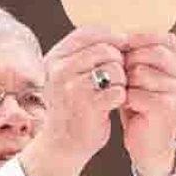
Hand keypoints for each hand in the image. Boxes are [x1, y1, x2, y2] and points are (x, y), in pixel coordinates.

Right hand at [19, 27, 127, 175]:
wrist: (62, 143)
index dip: (111, 38)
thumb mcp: (69, 74)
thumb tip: (122, 33)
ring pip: (115, 68)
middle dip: (118, 63)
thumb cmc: (72, 106)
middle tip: (113, 79)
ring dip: (120, 81)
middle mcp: (59, 69)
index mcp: (54, 58)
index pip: (89, 32)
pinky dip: (120, 98)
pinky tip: (110, 105)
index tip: (121, 49)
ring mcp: (72, 87)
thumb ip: (86, 53)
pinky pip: (119, 90)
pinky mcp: (88, 104)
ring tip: (109, 93)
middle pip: (107, 49)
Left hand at [119, 33, 175, 175]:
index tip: (121, 44)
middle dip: (129, 60)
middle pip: (152, 52)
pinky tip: (123, 104)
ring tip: (123, 91)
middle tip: (119, 73)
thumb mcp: (141, 77)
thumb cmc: (140, 108)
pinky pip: (135, 92)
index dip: (141, 38)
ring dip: (124, 81)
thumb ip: (137, 56)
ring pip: (141, 71)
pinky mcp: (167, 108)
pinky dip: (123, 97)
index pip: (165, 38)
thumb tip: (116, 33)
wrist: (149, 146)